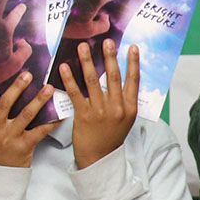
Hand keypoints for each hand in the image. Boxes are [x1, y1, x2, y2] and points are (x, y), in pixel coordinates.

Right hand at [0, 72, 56, 167]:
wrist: (0, 175)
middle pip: (5, 104)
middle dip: (17, 87)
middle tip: (28, 75)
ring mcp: (9, 138)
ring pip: (25, 115)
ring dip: (38, 100)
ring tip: (48, 89)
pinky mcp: (24, 146)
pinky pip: (40, 130)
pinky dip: (52, 121)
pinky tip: (60, 114)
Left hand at [59, 39, 138, 168]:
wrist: (99, 158)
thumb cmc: (112, 135)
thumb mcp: (126, 118)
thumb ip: (125, 99)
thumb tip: (122, 76)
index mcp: (130, 108)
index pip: (134, 81)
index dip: (133, 63)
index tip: (132, 48)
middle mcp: (117, 108)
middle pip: (114, 77)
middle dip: (110, 57)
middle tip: (107, 41)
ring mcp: (100, 112)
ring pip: (94, 81)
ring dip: (88, 62)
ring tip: (83, 47)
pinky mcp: (83, 116)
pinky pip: (76, 93)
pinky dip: (70, 79)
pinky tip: (65, 67)